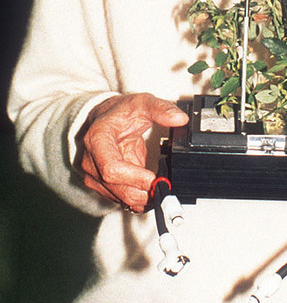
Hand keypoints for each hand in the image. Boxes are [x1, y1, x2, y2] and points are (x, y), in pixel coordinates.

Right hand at [80, 93, 188, 211]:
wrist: (104, 119)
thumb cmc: (120, 112)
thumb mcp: (142, 103)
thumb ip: (161, 109)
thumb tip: (179, 119)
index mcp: (97, 139)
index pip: (111, 168)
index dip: (135, 178)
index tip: (155, 178)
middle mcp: (91, 161)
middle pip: (118, 188)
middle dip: (144, 192)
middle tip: (166, 187)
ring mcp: (94, 176)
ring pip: (121, 198)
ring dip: (143, 197)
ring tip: (162, 187)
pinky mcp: (102, 186)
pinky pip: (122, 199)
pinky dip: (139, 198)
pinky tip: (151, 190)